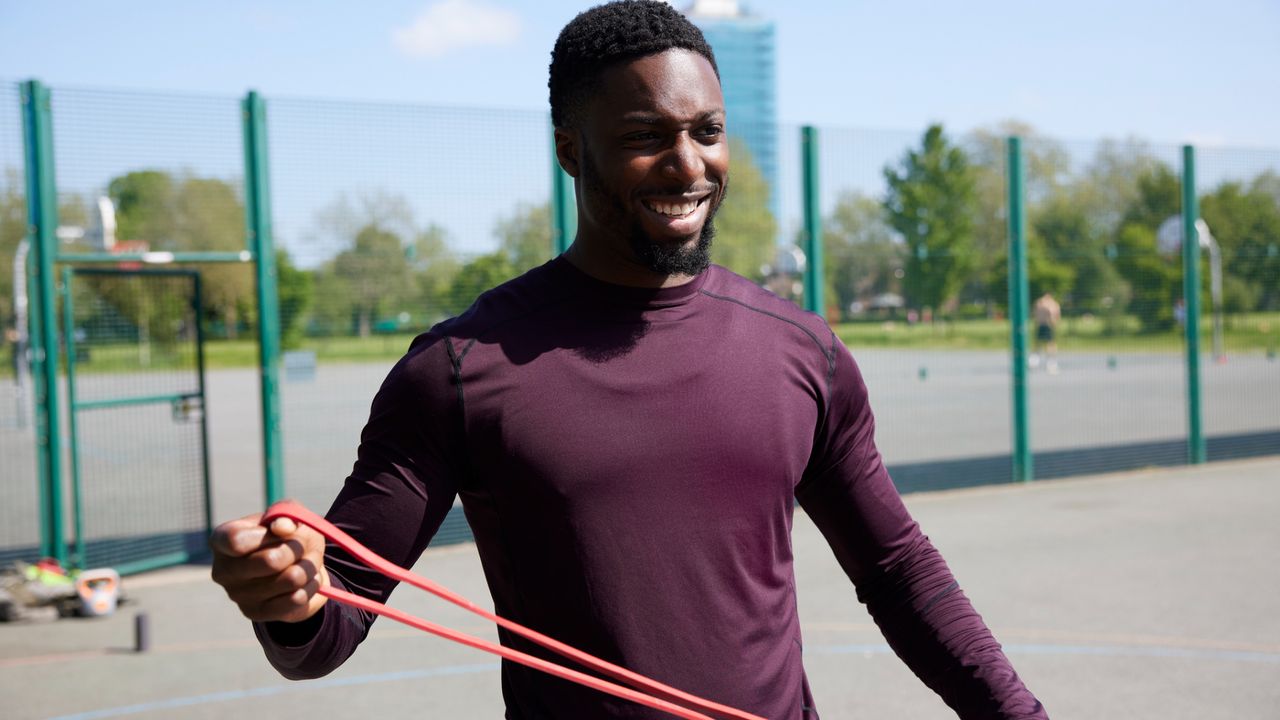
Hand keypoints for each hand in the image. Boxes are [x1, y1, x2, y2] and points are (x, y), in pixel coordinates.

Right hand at [210, 508, 328, 622]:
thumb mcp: (291, 515)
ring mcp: (237, 595)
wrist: (296, 564)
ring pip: (290, 580)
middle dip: (299, 550)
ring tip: (310, 562)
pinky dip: (311, 585)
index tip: (285, 531)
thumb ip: (287, 515)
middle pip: (270, 561)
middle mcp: (222, 570)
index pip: (236, 540)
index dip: (270, 535)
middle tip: (306, 547)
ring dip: (310, 567)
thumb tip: (283, 527)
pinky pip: (296, 599)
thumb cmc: (287, 535)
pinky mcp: (256, 613)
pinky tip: (308, 580)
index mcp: (221, 540)